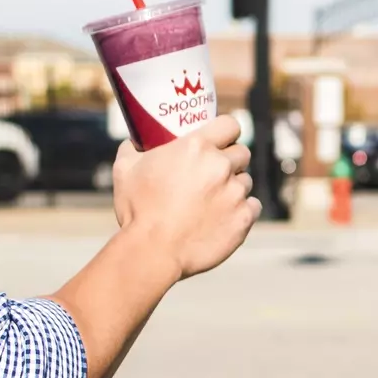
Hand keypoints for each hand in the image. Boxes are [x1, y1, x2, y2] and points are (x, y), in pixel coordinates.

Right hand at [111, 115, 258, 279]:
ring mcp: (235, 192)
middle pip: (241, 153)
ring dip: (233, 188)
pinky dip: (242, 211)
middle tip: (213, 175)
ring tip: (213, 202)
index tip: (221, 141)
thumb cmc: (137, 210)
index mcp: (197, 147)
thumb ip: (132, 149)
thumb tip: (132, 142)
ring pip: (246, 182)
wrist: (152, 252)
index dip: (226, 132)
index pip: (230, 125)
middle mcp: (221, 165)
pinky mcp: (243, 218)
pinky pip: (252, 207)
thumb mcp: (125, 170)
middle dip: (230, 161)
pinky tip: (224, 218)